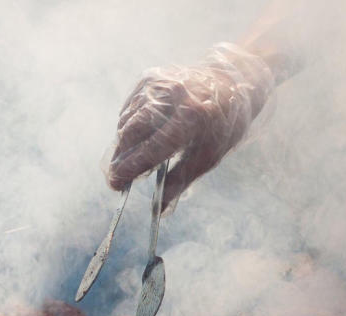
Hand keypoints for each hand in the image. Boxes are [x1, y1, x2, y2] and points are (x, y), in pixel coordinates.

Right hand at [107, 43, 274, 210]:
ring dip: (122, 144)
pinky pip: (129, 108)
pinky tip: (133, 140)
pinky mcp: (150, 77)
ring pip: (127, 120)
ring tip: (126, 162)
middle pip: (132, 133)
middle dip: (120, 159)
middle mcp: (173, 97)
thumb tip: (160, 209)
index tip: (116, 185)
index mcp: (192, 118)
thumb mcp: (209, 156)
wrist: (231, 83)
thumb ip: (181, 180)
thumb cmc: (222, 126)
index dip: (131, 168)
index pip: (152, 148)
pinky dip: (127, 126)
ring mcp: (159, 84)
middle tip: (115, 178)